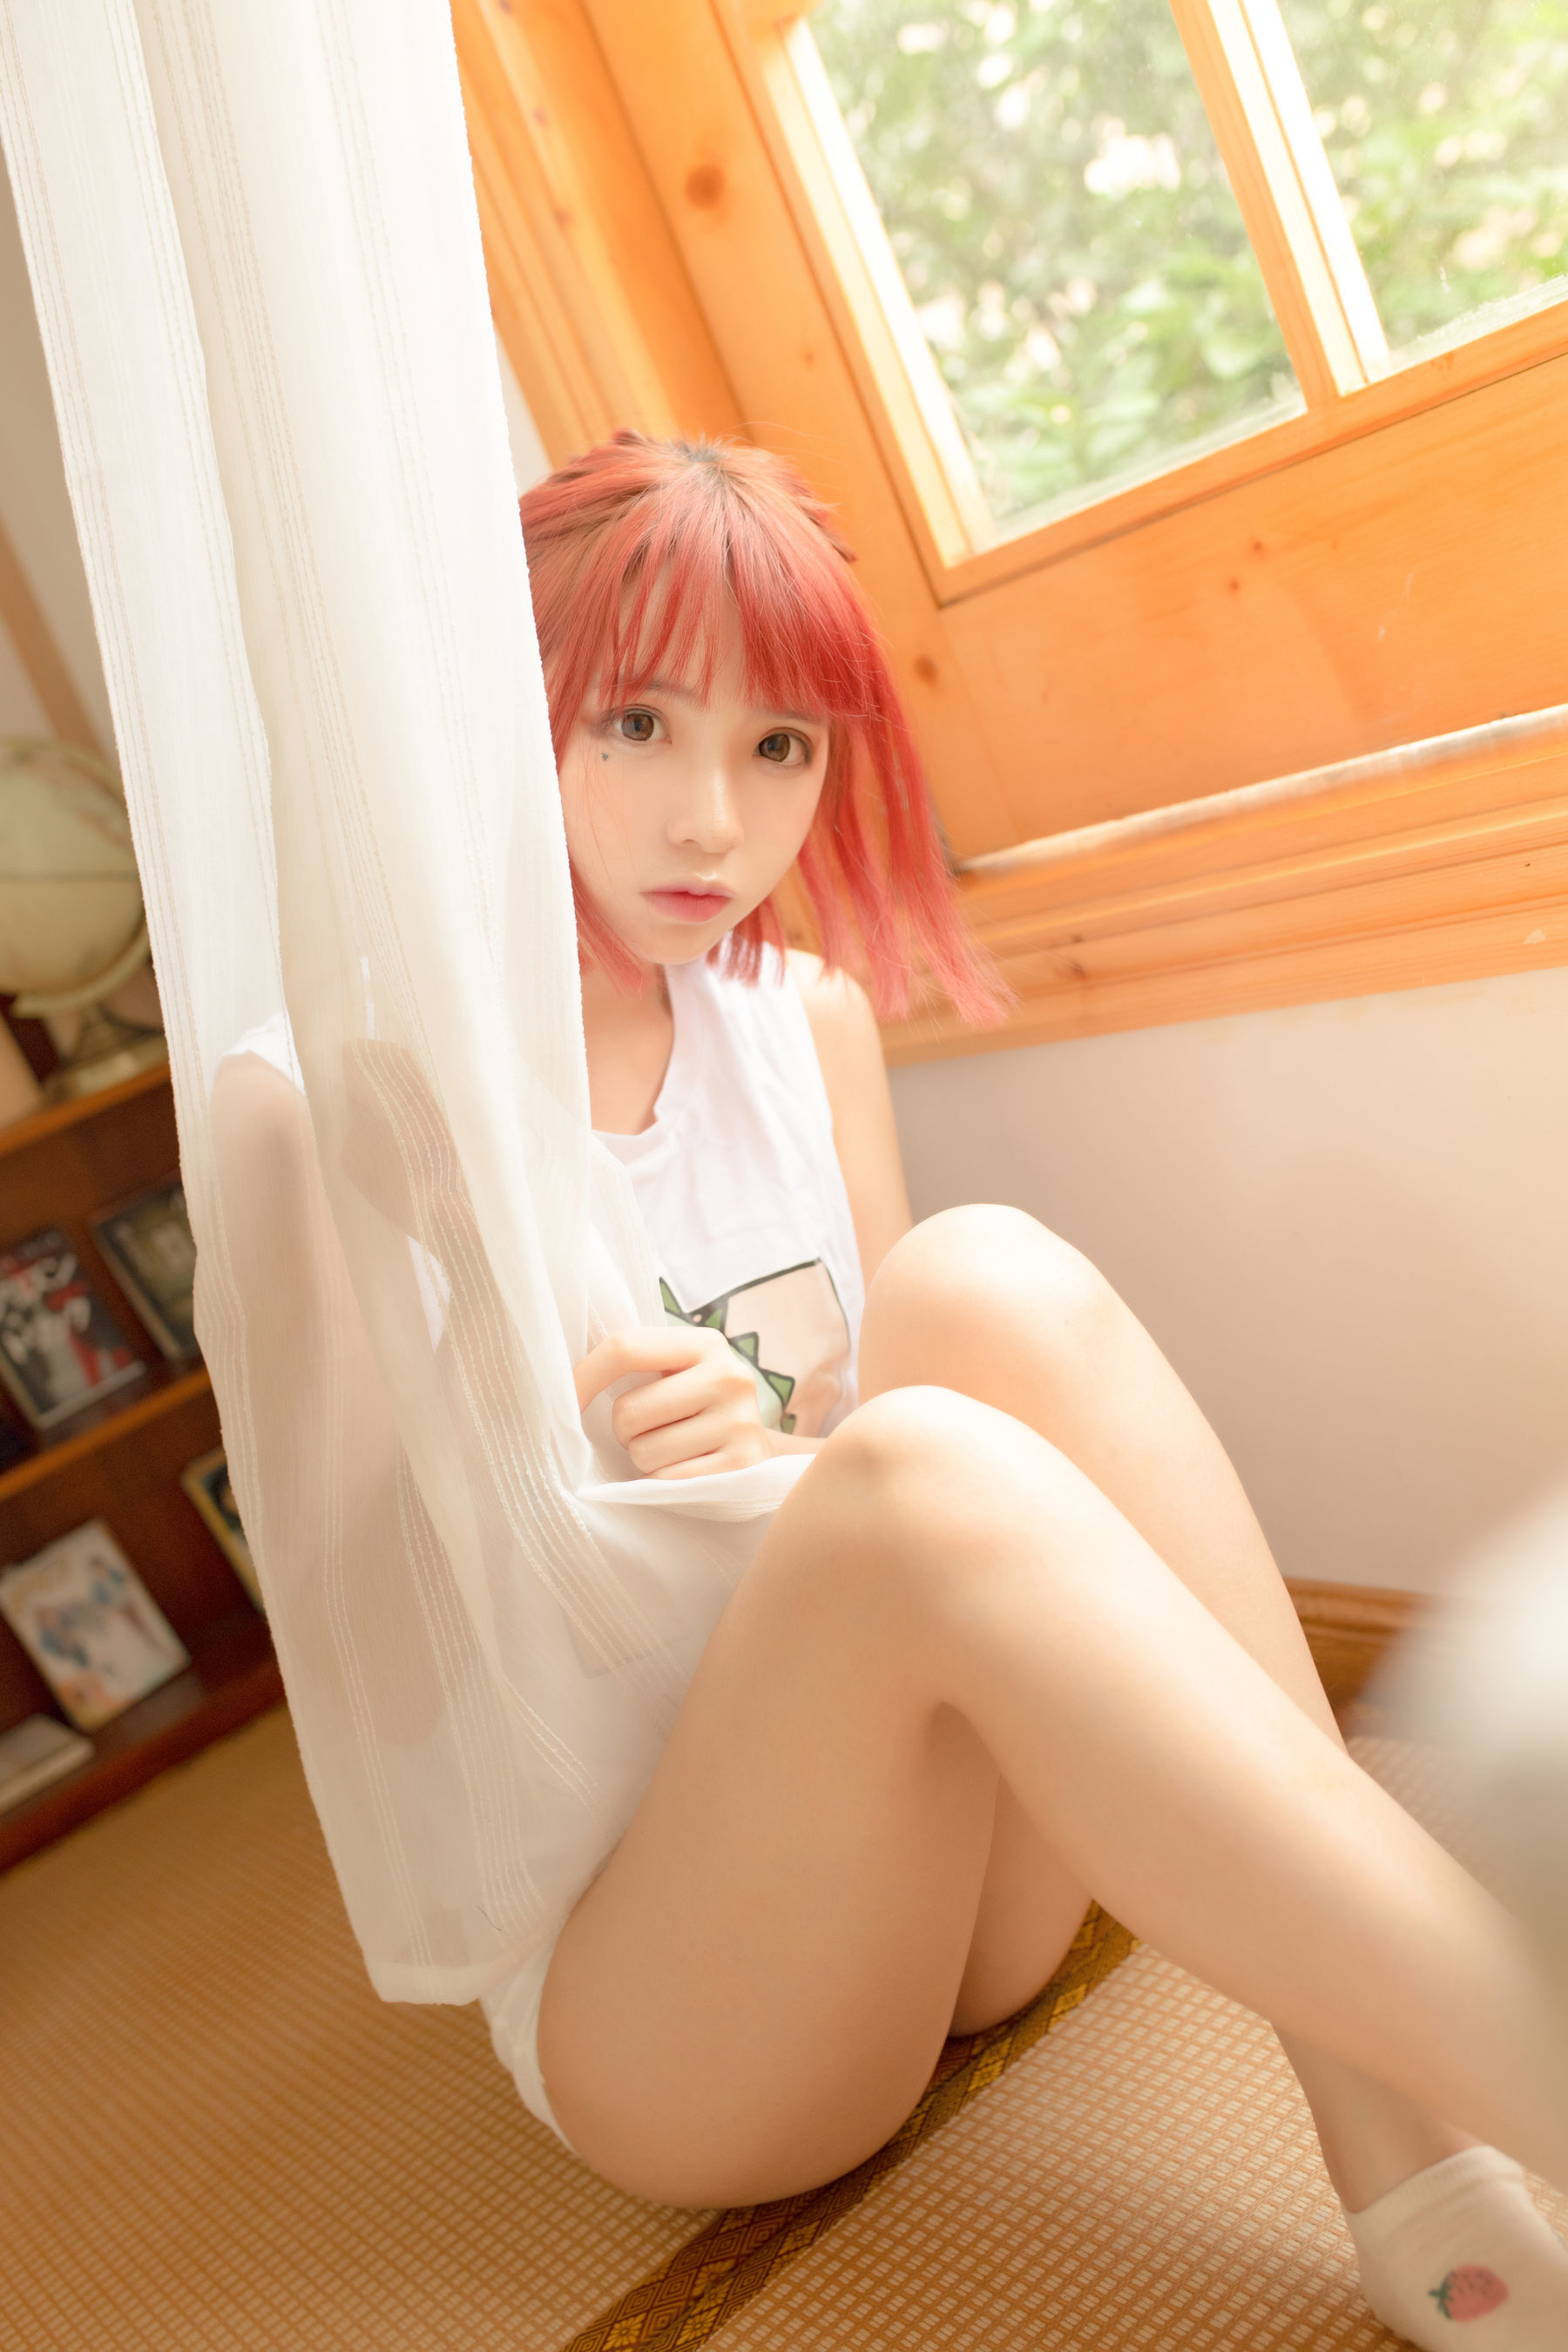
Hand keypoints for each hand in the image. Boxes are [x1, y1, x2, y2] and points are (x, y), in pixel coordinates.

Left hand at [575, 1324, 780, 1478]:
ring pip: (644, 1451)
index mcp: (706, 1343)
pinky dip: (664, 1481)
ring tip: (673, 1449)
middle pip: (628, 1410)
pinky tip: (688, 1469)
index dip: (584, 1377)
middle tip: (652, 1430)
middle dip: (625, 1429)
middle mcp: (730, 1377)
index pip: (626, 1348)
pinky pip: (666, 1481)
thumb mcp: (675, 1372)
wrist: (754, 1451)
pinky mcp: (742, 1465)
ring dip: (645, 1458)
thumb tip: (557, 1379)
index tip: (566, 1401)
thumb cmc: (694, 1409)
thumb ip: (634, 1363)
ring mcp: (741, 1422)